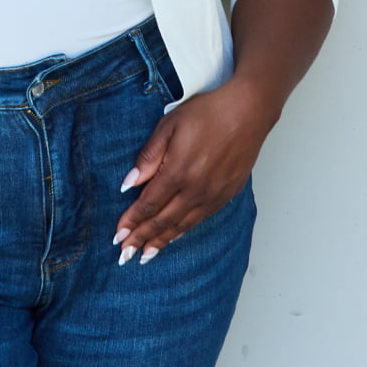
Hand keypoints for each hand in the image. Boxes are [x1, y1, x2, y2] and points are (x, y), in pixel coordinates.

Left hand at [112, 78, 273, 262]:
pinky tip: (173, 237)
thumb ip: (149, 157)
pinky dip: (183, 231)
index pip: (148, 204)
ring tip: (146, 255)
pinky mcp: (226, 194)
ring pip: (182, 225)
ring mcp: (213, 195)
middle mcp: (196, 189)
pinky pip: (199, 219)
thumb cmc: (208, 113)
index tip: (117, 235)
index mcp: (178, 171)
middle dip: (141, 238)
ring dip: (161, 241)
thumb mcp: (169, 126)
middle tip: (125, 254)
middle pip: (162, 220)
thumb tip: (129, 183)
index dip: (132, 222)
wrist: (248, 112)